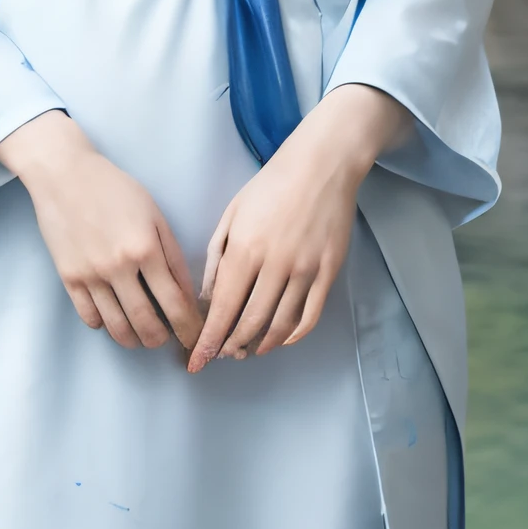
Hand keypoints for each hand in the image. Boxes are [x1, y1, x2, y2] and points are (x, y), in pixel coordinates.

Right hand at [0, 111, 202, 352]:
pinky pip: (89, 317)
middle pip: (146, 324)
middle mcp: (118, 268)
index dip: (188, 328)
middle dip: (162, 340)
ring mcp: (90, 275)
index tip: (194, 338)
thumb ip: (172, 256)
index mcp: (145, 249)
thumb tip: (186, 295)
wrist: (65, 175)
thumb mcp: (155, 215)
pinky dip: (105, 324)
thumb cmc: (115, 190)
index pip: (175, 304)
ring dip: (134, 339)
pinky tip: (113, 316)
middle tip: (167, 339)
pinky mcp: (68, 278)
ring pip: (117, 327)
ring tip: (142, 335)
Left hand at [189, 84, 412, 370]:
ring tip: (248, 351)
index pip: (223, 309)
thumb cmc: (269, 187)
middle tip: (223, 355)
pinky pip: (310, 316)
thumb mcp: (231, 216)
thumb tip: (209, 300)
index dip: (209, 340)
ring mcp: (305, 271)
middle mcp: (275, 266)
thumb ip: (217, 259)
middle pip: (250, 322)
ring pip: (280, 325)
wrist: (320, 166)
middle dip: (232, 346)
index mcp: (245, 250)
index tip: (198, 362)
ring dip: (260, 344)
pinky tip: (280, 340)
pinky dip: (293, 336)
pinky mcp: (328, 272)